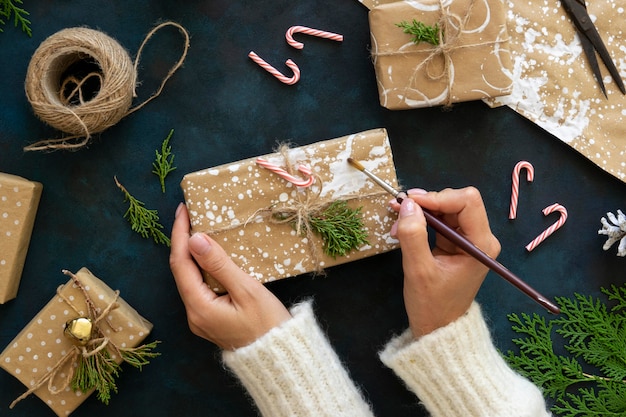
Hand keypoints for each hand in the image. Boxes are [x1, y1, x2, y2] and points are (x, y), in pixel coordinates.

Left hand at [169, 203, 291, 349]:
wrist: (280, 359)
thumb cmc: (268, 325)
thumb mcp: (247, 290)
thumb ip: (220, 265)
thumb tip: (196, 239)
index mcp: (199, 307)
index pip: (181, 263)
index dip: (180, 234)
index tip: (183, 210)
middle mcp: (194, 314)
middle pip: (181, 271)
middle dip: (183, 241)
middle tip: (189, 214)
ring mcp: (201, 318)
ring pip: (190, 279)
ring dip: (192, 253)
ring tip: (198, 228)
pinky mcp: (211, 319)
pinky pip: (200, 287)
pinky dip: (202, 267)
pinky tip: (210, 254)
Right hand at [389, 187, 500, 337]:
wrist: (438, 330)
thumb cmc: (432, 306)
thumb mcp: (418, 271)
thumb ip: (413, 235)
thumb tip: (407, 204)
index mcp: (480, 244)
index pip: (467, 201)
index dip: (438, 197)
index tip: (410, 202)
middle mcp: (480, 238)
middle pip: (457, 201)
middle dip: (427, 202)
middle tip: (398, 210)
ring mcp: (469, 240)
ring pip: (447, 208)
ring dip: (421, 211)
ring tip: (397, 222)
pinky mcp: (456, 243)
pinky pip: (440, 220)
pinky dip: (422, 220)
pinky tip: (404, 228)